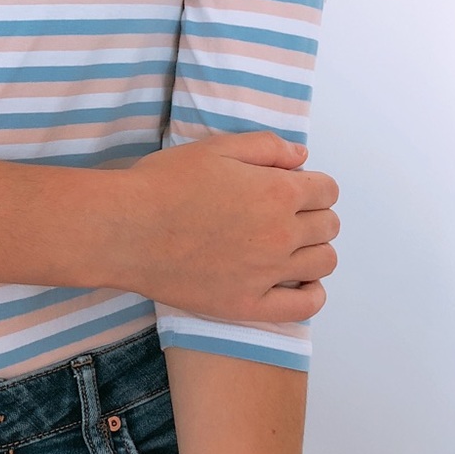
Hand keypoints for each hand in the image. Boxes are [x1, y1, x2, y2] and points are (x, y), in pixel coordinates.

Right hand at [108, 132, 339, 322]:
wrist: (126, 230)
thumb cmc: (163, 184)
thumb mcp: (215, 148)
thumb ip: (265, 147)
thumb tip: (302, 157)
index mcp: (277, 192)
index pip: (327, 190)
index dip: (313, 184)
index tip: (294, 186)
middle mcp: (280, 234)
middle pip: (329, 225)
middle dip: (315, 214)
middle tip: (286, 213)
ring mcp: (267, 273)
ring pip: (323, 263)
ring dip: (315, 249)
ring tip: (289, 244)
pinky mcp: (248, 305)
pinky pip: (303, 306)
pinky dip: (311, 293)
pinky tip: (298, 282)